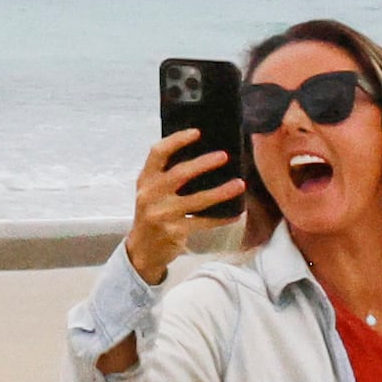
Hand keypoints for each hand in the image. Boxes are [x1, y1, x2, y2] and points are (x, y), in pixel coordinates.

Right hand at [124, 132, 241, 277]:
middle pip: (180, 174)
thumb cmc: (152, 213)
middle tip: (224, 156)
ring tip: (239, 184)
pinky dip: (222, 218)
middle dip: (204, 163)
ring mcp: (162, 214)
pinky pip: (204, 222)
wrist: (142, 249)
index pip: (157, 153)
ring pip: (197, 200)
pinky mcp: (174, 231)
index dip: (177, 140)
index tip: (197, 132)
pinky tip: (235, 213)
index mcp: (145, 179)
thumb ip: (166, 176)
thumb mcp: (151, 191)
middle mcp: (150, 194)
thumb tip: (202, 155)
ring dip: (221, 191)